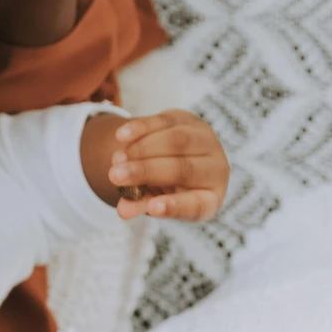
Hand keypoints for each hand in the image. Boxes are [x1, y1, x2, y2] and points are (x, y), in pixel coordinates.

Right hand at [83, 109, 229, 221]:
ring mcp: (206, 140)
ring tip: (117, 160)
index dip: (175, 206)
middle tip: (115, 176)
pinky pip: (166, 121)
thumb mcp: (154, 201)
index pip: (196, 205)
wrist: (174, 159)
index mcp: (210, 198)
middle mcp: (216, 169)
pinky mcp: (189, 120)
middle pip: (182, 169)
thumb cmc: (166, 189)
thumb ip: (140, 205)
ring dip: (141, 149)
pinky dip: (142, 127)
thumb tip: (123, 211)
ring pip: (175, 141)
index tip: (152, 208)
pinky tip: (122, 136)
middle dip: (145, 171)